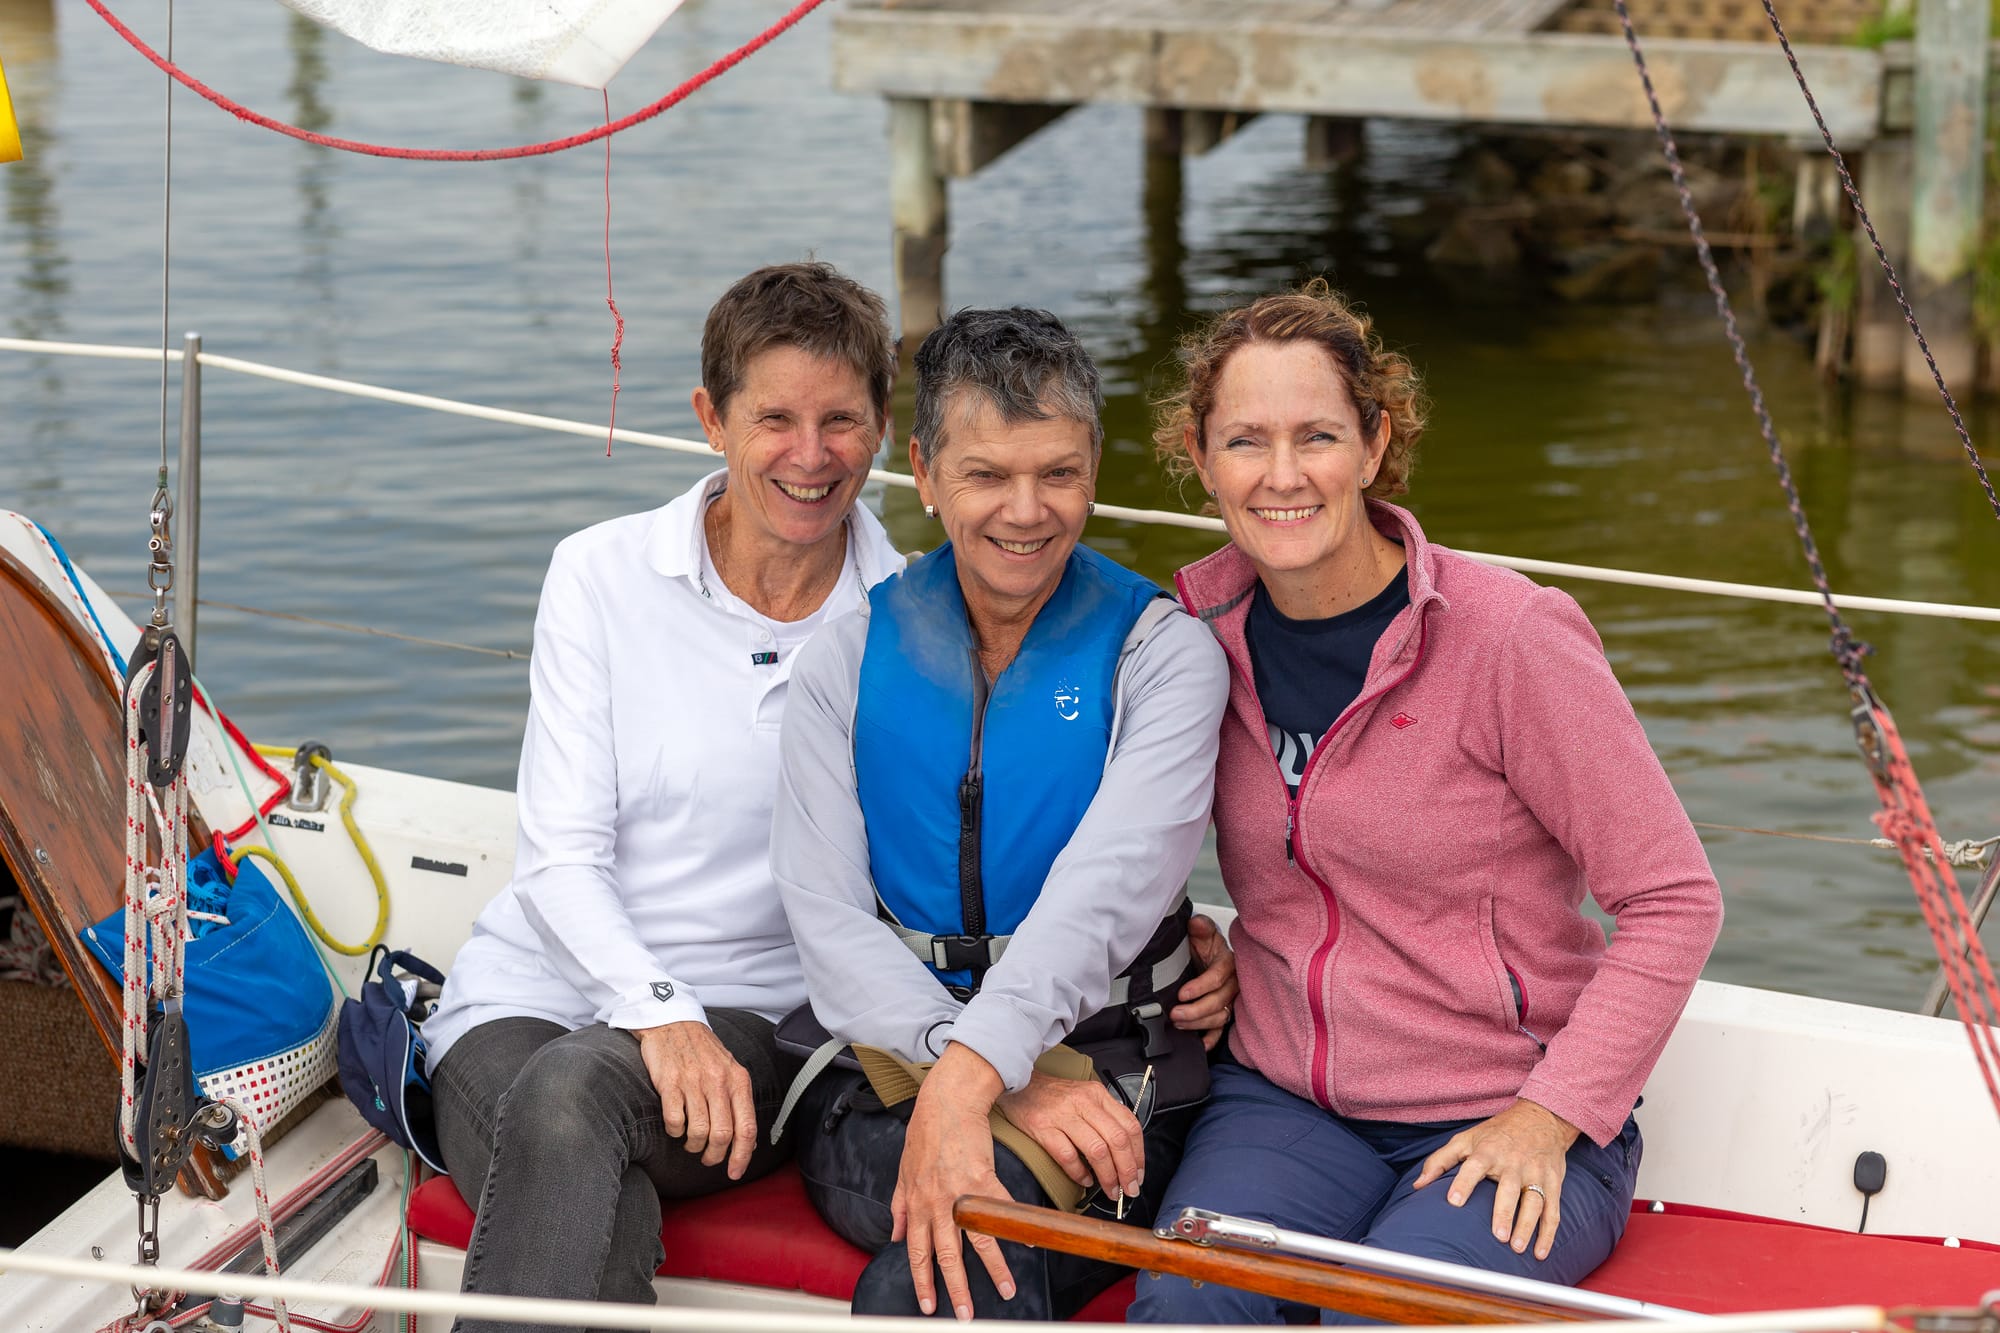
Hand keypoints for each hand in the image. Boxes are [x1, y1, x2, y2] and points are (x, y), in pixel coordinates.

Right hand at [633, 1021, 758, 1179]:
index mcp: (738, 1080)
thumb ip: (738, 1100)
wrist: (672, 1022)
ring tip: (690, 1141)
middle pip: (723, 1136)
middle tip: (707, 1157)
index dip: (742, 1156)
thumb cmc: (701, 1051)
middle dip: (715, 1156)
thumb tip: (747, 1139)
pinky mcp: (669, 1083)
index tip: (734, 1173)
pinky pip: (675, 1122)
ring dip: (693, 1146)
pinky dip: (675, 1132)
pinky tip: (676, 1126)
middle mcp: (718, 1081)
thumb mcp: (729, 1069)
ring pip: (699, 1133)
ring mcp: (693, 1082)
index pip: (747, 1127)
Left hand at [892, 1044, 1015, 1318]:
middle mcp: (936, 1203)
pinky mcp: (985, 1178)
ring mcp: (961, 1192)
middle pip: (947, 1256)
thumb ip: (900, 1207)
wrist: (947, 1103)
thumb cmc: (925, 1134)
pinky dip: (1015, 1228)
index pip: (918, 1252)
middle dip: (956, 1289)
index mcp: (917, 1204)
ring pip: (977, 1240)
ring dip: (992, 1269)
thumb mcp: (903, 1172)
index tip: (928, 1305)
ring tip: (1005, 1290)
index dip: (922, 1281)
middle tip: (964, 1314)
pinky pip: (1002, 1210)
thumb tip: (895, 1237)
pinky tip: (1027, 1244)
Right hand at [996, 1070, 1144, 1200]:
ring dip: (1108, 1176)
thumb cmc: (1053, 1096)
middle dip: (1127, 1170)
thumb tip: (1124, 1154)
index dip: (1138, 1154)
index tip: (1138, 1174)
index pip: (1130, 1125)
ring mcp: (1063, 1115)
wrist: (1018, 1085)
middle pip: (1117, 1140)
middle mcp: (1083, 1103)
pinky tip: (1084, 1180)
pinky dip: (1079, 1173)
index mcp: (1097, 1095)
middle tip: (1129, 1189)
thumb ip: (1104, 1118)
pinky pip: (1068, 1156)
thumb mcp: (1084, 1096)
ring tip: (1110, 1190)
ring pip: (1097, 1150)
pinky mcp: (1043, 1128)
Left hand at [1171, 913, 1238, 1050]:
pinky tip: (1200, 1045)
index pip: (1218, 977)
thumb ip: (1200, 927)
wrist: (1203, 953)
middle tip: (1174, 1014)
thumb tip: (1197, 924)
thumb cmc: (1202, 944)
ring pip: (1219, 1017)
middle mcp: (1232, 983)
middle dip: (1196, 1010)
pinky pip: (1221, 1030)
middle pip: (1219, 1001)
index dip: (1200, 987)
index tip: (1181, 994)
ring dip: (1199, 1024)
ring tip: (1177, 1024)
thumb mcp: (1201, 932)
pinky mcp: (1223, 1012)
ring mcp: (1229, 1000)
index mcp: (1227, 962)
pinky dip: (1212, 1039)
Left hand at [1412, 1099, 1578, 1260]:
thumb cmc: (1497, 1133)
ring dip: (1527, 1226)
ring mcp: (1536, 1173)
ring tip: (1516, 1247)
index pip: (1474, 1166)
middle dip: (1504, 1212)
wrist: (1541, 1118)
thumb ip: (1441, 1160)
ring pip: (1534, 1202)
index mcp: (1488, 1151)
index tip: (1453, 1201)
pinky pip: (1552, 1210)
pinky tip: (1540, 1252)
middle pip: (1509, 1189)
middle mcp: (1513, 1162)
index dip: (1463, 1182)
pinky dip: (1548, 1233)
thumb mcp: (1466, 1138)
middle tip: (1498, 1236)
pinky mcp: (1553, 1183)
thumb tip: (1418, 1185)